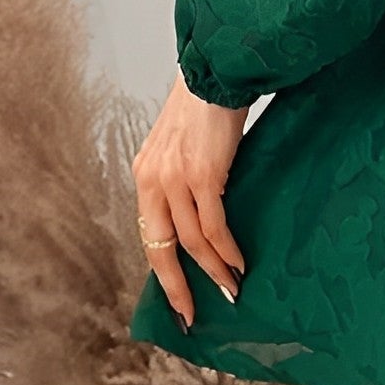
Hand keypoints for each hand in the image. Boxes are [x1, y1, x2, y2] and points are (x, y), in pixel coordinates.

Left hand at [130, 67, 249, 327]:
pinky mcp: (203, 174)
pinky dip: (226, 249)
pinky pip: (213, 225)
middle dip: (179, 286)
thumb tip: (204, 209)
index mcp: (145, 173)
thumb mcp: (183, 143)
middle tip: (194, 314)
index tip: (178, 299)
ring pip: (191, 241)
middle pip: (162, 248)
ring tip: (232, 288)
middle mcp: (153, 180)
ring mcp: (176, 178)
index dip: (163, 272)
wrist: (217, 70)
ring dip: (213, 270)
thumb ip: (183, 175)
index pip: (149, 235)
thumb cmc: (207, 104)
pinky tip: (238, 262)